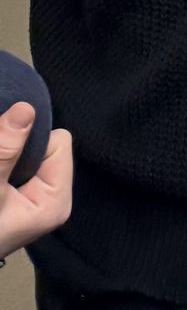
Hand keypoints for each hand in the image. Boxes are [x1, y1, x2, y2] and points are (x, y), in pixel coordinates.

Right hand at [0, 104, 72, 258]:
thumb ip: (6, 150)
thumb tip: (26, 108)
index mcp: (56, 201)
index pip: (58, 142)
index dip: (27, 142)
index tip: (1, 155)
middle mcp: (50, 199)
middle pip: (40, 145)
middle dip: (11, 145)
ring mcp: (31, 198)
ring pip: (21, 151)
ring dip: (2, 152)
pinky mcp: (12, 198)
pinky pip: (11, 163)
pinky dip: (1, 161)